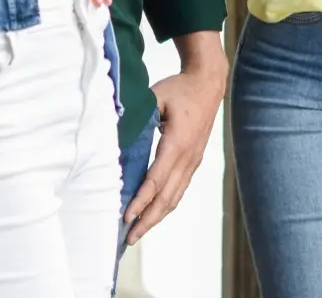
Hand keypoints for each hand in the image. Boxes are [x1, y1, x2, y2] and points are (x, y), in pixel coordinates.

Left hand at [125, 36, 228, 244]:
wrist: (208, 84)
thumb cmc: (180, 89)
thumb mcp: (156, 97)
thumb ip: (137, 116)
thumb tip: (113, 135)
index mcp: (177, 143)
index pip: (156, 180)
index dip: (140, 201)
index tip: (126, 216)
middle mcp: (188, 157)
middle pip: (167, 198)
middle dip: (147, 220)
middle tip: (128, 238)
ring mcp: (193, 162)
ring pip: (175, 198)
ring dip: (156, 218)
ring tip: (138, 233)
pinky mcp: (194, 162)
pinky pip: (180, 190)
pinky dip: (166, 206)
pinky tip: (154, 214)